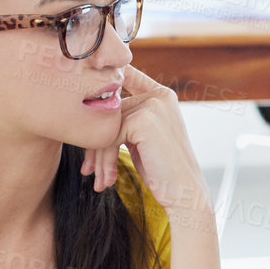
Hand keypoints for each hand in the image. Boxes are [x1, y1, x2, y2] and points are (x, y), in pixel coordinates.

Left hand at [81, 65, 210, 218]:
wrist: (184, 194)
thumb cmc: (161, 170)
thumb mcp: (141, 137)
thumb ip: (125, 118)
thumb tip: (85, 106)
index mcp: (162, 94)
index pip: (126, 74)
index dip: (105, 81)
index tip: (85, 98)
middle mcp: (159, 94)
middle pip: (109, 109)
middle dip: (94, 141)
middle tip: (89, 169)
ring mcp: (153, 104)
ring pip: (106, 125)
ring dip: (97, 155)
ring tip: (97, 177)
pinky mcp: (144, 119)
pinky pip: (109, 136)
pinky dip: (105, 160)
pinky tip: (108, 179)